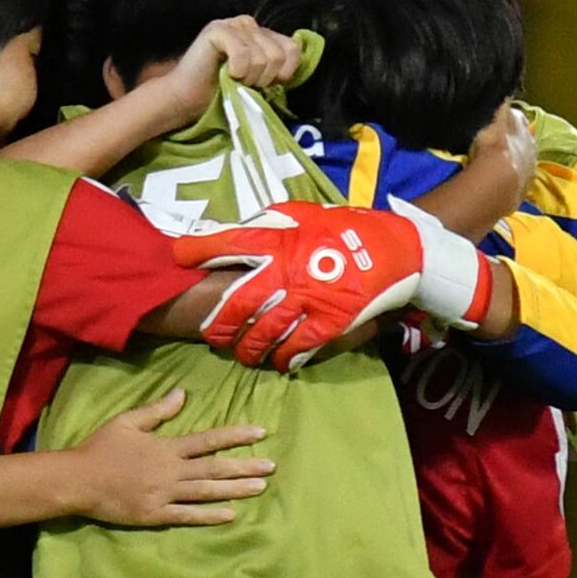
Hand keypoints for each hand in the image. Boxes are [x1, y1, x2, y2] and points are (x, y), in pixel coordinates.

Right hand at [67, 387, 272, 527]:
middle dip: (244, 466)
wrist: (76, 481)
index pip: (208, 440)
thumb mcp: (126, 422)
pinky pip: (186, 515)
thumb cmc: (99, 449)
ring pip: (206, 491)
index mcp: (166, 448)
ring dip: (234, 489)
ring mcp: (163, 495)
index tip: (260, 433)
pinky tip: (230, 515)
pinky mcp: (154, 514)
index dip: (235, 436)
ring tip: (260, 488)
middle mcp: (170, 471)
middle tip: (271, 467)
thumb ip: (157, 411)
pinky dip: (208, 516)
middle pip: (214, 468)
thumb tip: (182, 394)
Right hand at [166, 17, 302, 109]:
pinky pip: (243, 54)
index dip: (282, 73)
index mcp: (262, 34)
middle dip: (263, 78)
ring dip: (248, 78)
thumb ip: (276, 68)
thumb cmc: (221, 92)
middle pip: (278, 55)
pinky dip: (237, 70)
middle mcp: (249, 24)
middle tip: (243, 83)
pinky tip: (226, 73)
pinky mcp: (218, 30)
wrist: (186, 99)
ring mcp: (233, 24)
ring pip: (262, 57)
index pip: (292, 48)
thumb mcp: (258, 79)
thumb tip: (292, 70)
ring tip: (232, 79)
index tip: (262, 85)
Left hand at [190, 202, 498, 368]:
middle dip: (218, 323)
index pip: (231, 243)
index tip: (177, 257)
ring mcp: (310, 300)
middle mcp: (289, 272)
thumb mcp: (304, 214)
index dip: (199, 249)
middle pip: (239, 303)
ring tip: (240, 352)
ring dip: (246, 348)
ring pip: (264, 332)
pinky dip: (283, 358)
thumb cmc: (345, 230)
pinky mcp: (331, 322)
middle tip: (210, 334)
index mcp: (282, 241)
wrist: (399, 250)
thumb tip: (230, 235)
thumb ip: (268, 225)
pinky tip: (276, 362)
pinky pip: (297, 347)